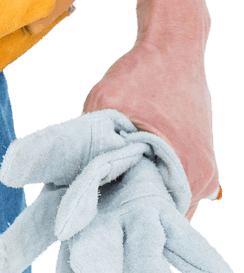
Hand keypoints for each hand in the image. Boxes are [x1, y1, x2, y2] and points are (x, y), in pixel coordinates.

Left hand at [82, 0, 217, 220]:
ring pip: (163, 200)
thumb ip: (91, 140)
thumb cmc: (142, 73)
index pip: (156, 222)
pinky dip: (146, 183)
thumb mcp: (105, 102)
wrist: (173, 46)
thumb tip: (71, 174)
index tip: (92, 226)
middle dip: (126, 216)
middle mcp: (200, 179)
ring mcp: (202, 171)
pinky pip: (167, 183)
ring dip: (136, 198)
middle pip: (160, 216)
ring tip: (102, 196)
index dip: (121, 225)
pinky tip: (119, 178)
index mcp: (186, 171)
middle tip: (91, 215)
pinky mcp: (195, 159)